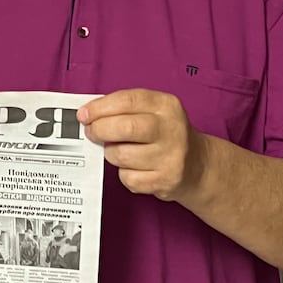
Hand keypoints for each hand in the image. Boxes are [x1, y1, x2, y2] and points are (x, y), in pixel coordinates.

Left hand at [77, 88, 207, 202]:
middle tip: (91, 132)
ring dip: (111, 153)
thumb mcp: (154, 111)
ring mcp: (171, 157)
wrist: (198, 166)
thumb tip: (88, 114)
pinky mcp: (165, 181)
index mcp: (166, 105)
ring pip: (121, 155)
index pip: (127, 101)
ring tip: (118, 150)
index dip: (100, 107)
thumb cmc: (165, 134)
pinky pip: (128, 178)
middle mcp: (172, 129)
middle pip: (125, 127)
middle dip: (100, 130)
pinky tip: (134, 167)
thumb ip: (125, 108)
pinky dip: (124, 173)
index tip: (83, 114)